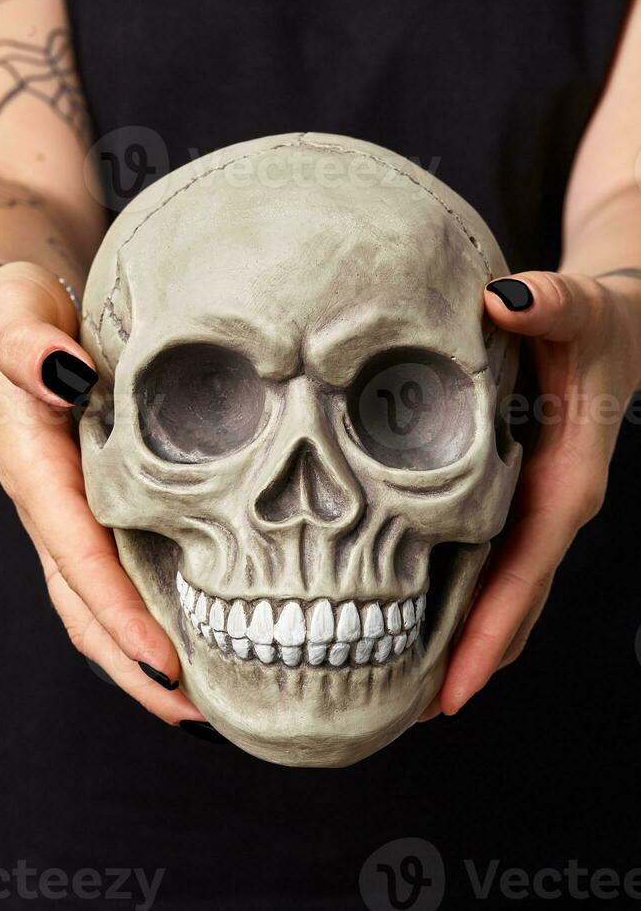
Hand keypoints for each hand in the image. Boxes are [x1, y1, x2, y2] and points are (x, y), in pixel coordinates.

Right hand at [0, 261, 203, 724]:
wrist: (34, 301)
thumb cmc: (25, 300)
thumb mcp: (12, 304)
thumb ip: (20, 338)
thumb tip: (63, 372)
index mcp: (33, 463)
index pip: (76, 553)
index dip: (116, 612)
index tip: (165, 664)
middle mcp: (53, 498)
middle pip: (86, 600)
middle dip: (136, 662)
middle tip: (198, 715)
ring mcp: (75, 506)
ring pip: (102, 597)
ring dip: (145, 653)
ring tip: (205, 704)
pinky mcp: (100, 500)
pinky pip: (120, 569)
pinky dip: (152, 612)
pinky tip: (197, 636)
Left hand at [421, 270, 640, 720]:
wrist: (616, 331)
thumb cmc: (595, 326)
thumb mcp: (577, 309)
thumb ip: (548, 306)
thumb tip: (504, 299)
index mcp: (567, 483)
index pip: (524, 573)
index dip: (488, 632)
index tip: (450, 693)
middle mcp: (551, 511)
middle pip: (509, 605)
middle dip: (464, 662)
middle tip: (398, 715)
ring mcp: (534, 514)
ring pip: (500, 597)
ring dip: (458, 644)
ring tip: (398, 694)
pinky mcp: (517, 504)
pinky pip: (490, 569)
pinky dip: (459, 605)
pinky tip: (415, 621)